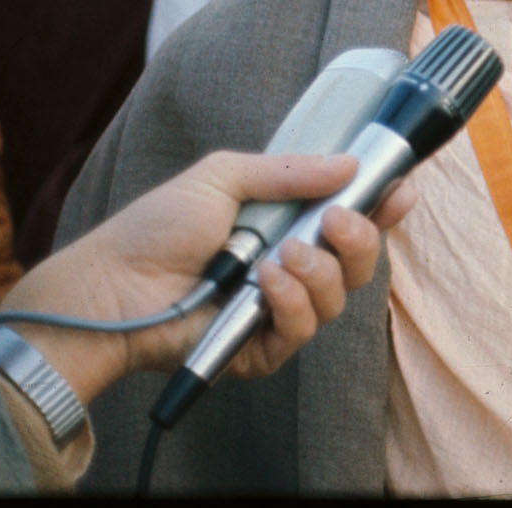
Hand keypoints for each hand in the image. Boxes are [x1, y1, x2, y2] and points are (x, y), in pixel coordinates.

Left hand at [0, 151, 415, 405]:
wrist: (111, 284)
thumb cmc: (157, 228)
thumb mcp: (223, 176)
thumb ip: (290, 170)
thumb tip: (350, 163)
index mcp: (287, 226)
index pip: (354, 220)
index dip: (384, 208)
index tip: (399, 193)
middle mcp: (291, 269)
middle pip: (359, 264)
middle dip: (360, 242)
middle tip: (336, 223)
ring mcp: (277, 310)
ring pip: (337, 300)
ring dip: (317, 274)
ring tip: (278, 258)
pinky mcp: (260, 349)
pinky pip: (301, 332)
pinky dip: (290, 305)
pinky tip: (263, 287)